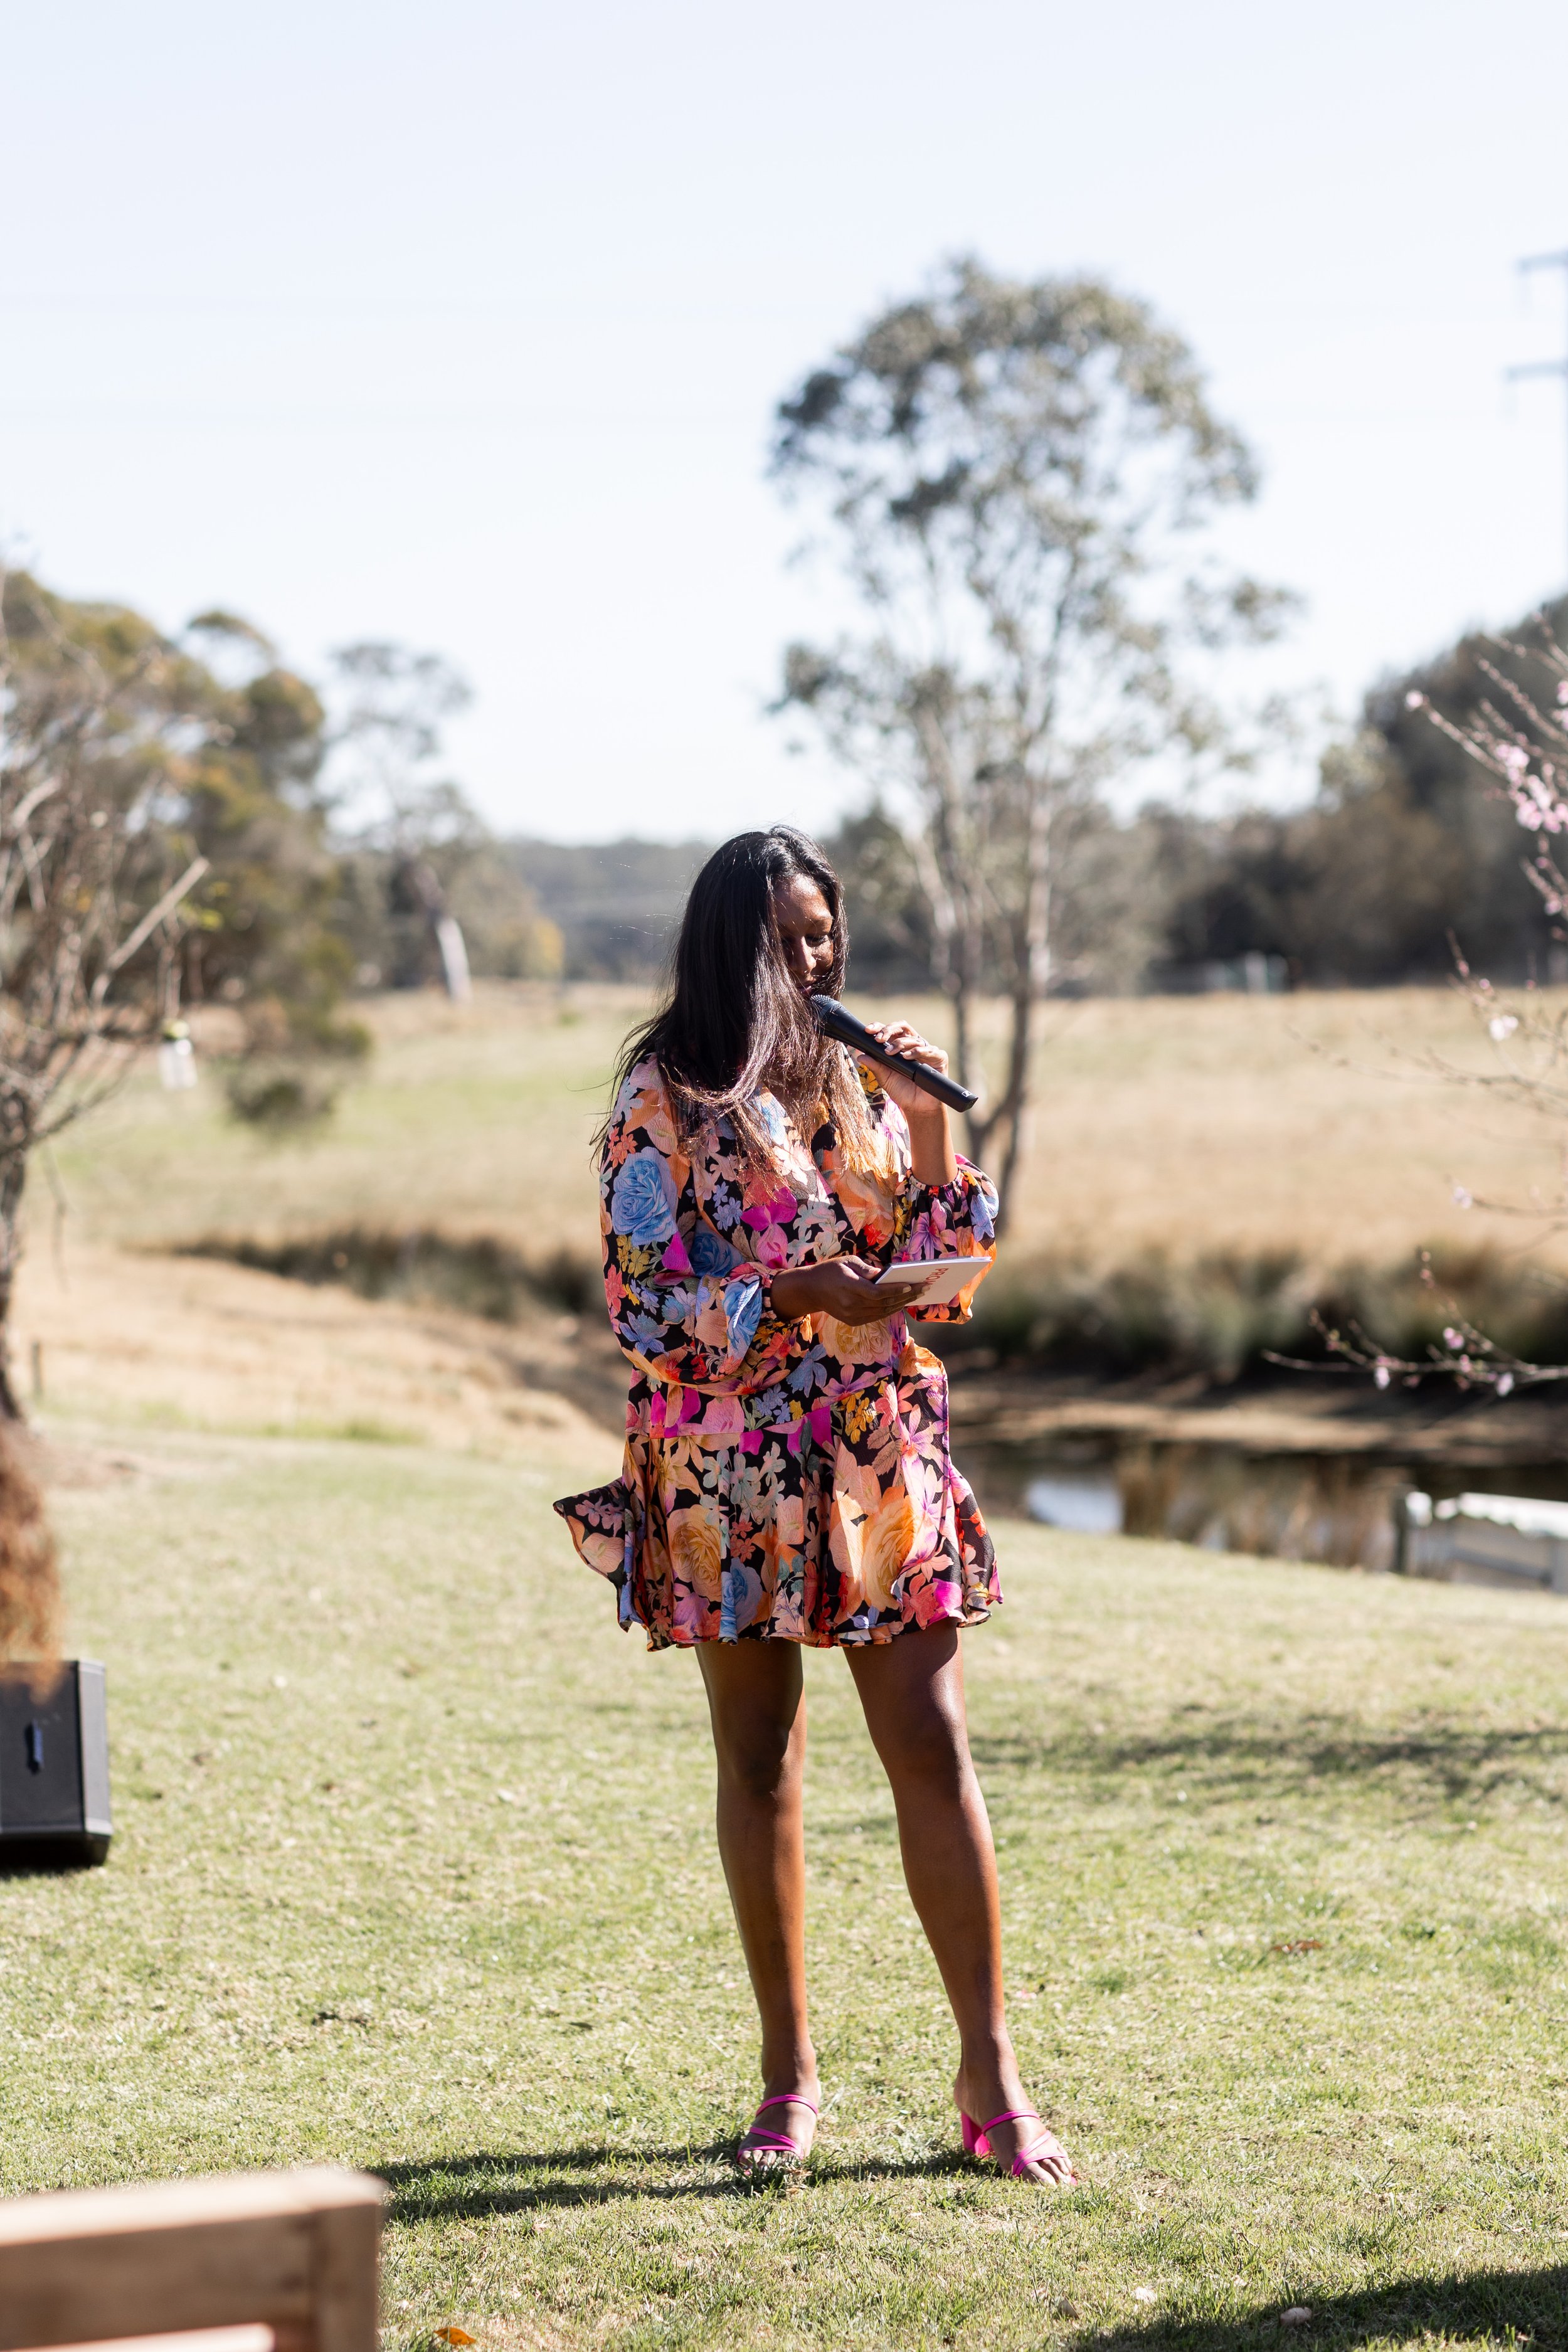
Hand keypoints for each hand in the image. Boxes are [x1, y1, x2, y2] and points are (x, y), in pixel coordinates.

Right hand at [768, 1256, 923, 1326]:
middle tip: (923, 1288)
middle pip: (884, 1303)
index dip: (896, 1290)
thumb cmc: (830, 1271)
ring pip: (883, 1312)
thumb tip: (886, 1275)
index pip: (878, 1292)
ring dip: (901, 1303)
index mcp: (850, 1287)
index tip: (912, 1284)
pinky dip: (890, 1309)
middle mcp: (852, 1304)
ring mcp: (852, 1315)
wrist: (810, 1290)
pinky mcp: (853, 1321)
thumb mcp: (847, 1262)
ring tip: (916, 1295)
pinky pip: (876, 1316)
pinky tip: (901, 1301)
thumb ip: (867, 1269)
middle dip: (906, 1295)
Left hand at [857, 1021, 950, 1118]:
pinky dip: (917, 1051)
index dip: (880, 1027)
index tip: (868, 1031)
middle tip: (879, 1039)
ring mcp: (927, 1050)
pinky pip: (929, 1050)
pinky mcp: (939, 1058)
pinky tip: (907, 1057)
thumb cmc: (902, 1091)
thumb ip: (875, 1066)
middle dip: (889, 1030)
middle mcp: (914, 1045)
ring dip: (899, 1043)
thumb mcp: (885, 1078)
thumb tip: (860, 1055)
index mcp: (901, 1047)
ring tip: (890, 1053)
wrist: (917, 1108)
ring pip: (913, 1038)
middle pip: (902, 1027)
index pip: (891, 1031)